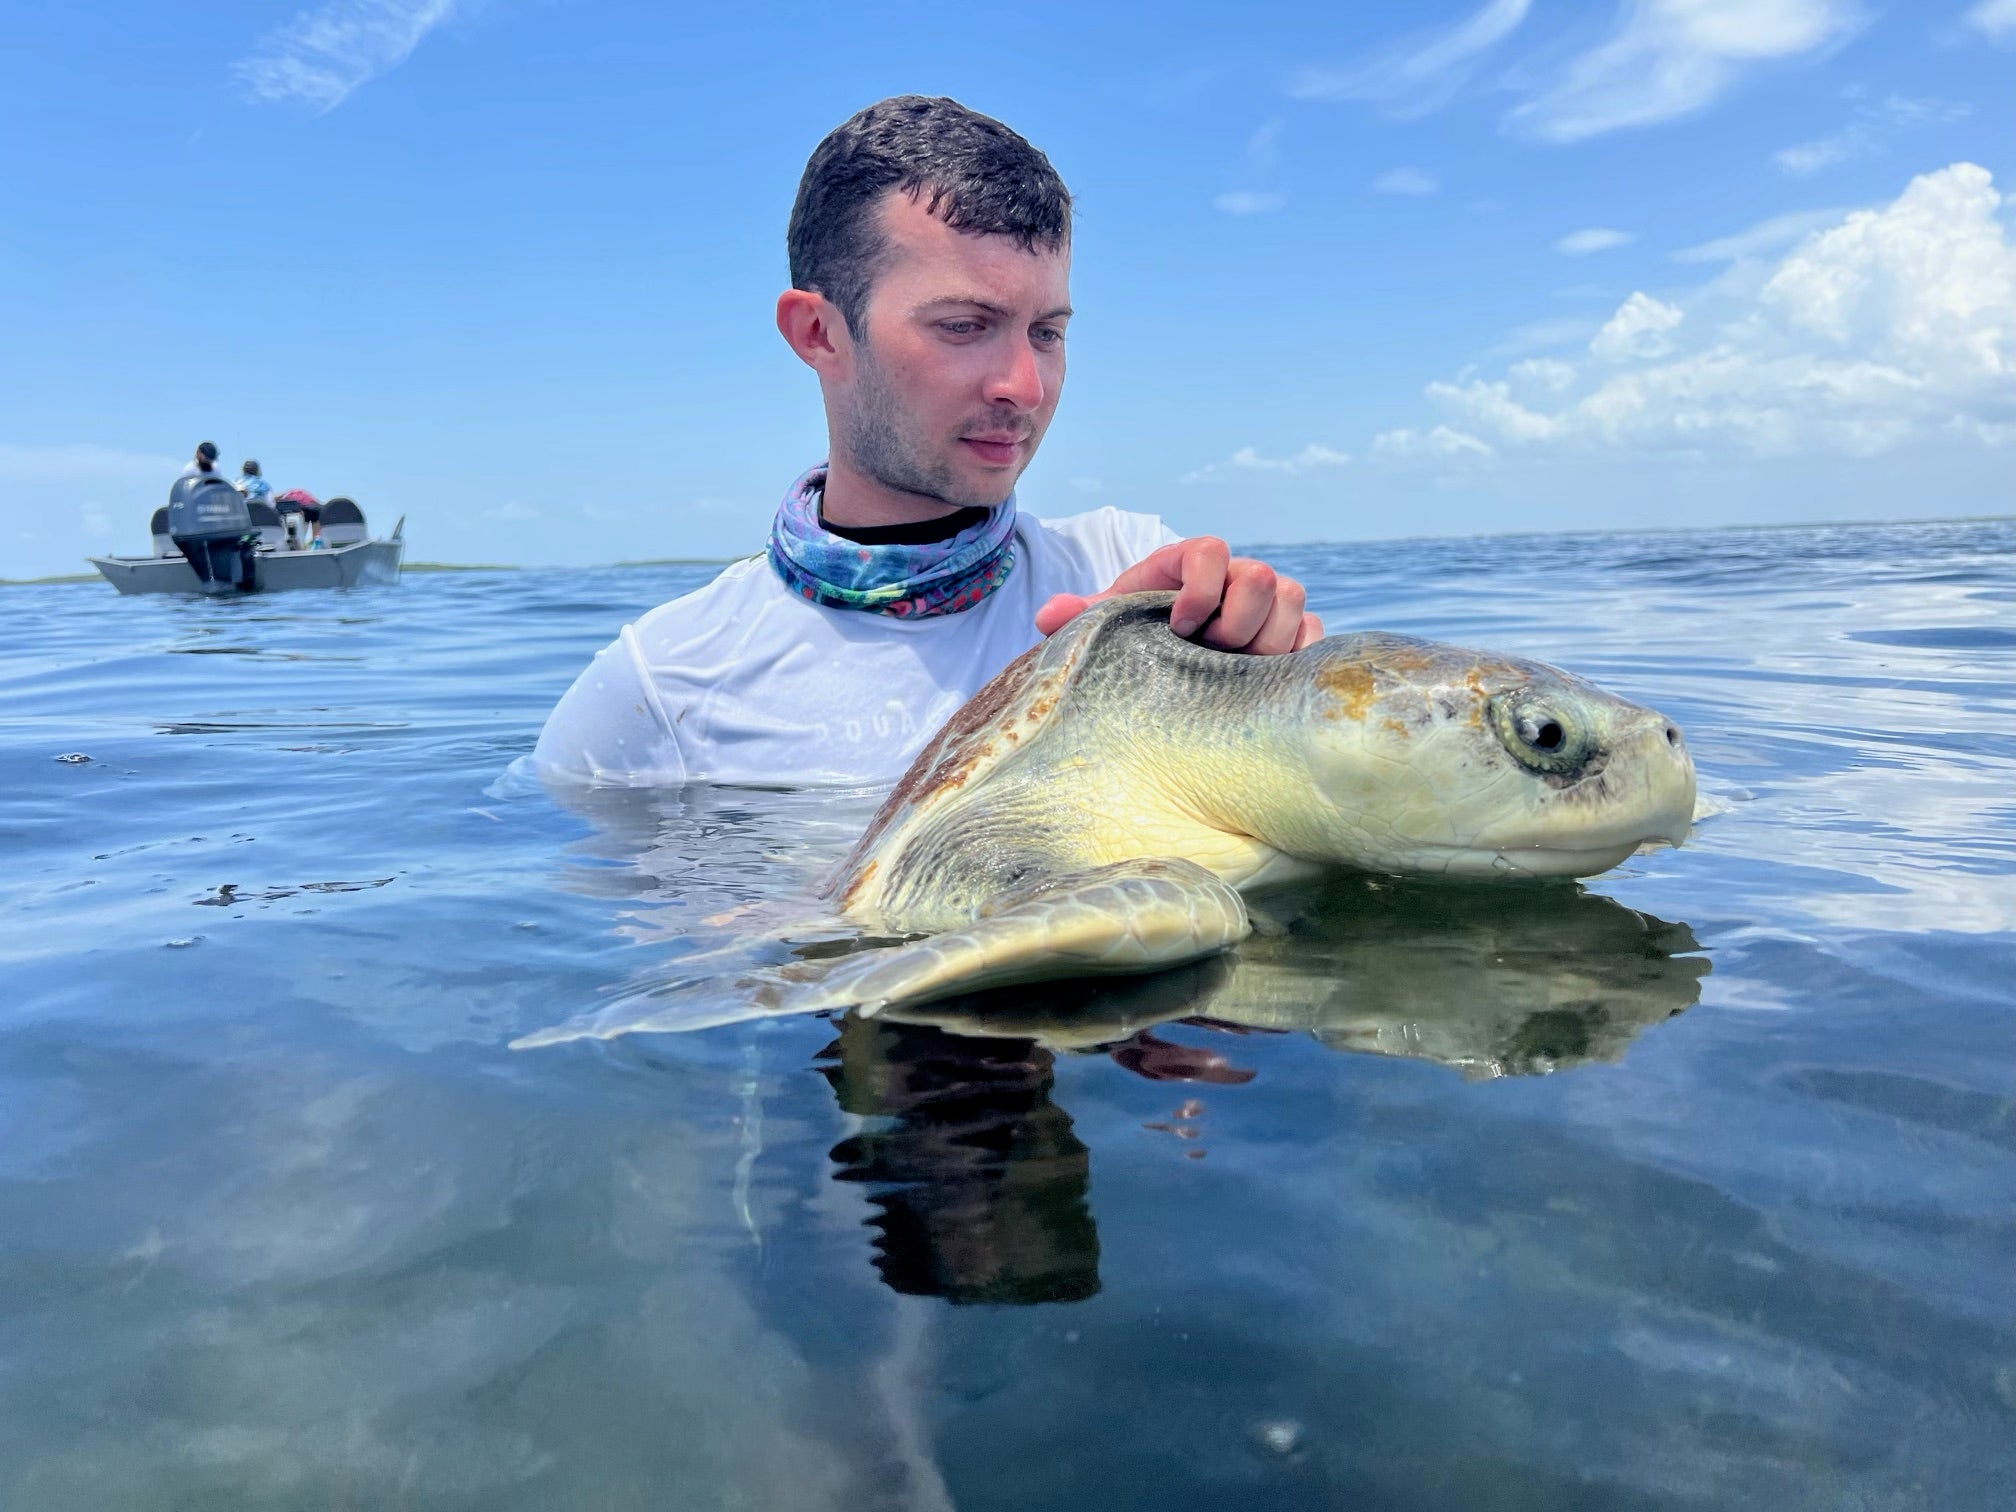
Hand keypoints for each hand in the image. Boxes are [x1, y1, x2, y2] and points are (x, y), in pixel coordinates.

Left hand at [1034, 536, 1322, 653]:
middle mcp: (1235, 576)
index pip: (1212, 550)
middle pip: (1263, 578)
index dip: (1201, 588)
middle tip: (1208, 657)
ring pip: (1294, 601)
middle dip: (1237, 625)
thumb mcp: (1106, 627)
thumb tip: (1048, 615)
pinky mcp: (1293, 633)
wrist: (1163, 664)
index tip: (1178, 628)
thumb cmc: (1133, 638)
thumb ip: (1080, 617)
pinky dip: (1292, 657)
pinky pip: (1312, 634)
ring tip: (1232, 675)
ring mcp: (1268, 603)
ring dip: (1267, 643)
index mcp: (1188, 564)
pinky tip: (1259, 685)